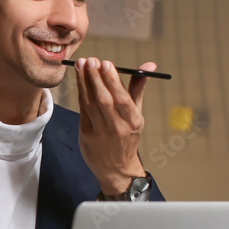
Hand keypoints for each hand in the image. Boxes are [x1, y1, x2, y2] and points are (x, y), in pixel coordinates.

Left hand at [74, 57, 153, 194]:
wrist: (116, 168)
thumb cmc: (127, 135)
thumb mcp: (137, 114)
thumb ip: (138, 88)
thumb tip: (149, 65)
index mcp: (133, 121)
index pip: (122, 99)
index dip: (112, 80)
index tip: (106, 63)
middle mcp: (117, 127)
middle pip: (105, 100)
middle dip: (96, 78)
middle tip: (90, 60)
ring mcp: (100, 133)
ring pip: (90, 103)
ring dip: (84, 82)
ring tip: (81, 64)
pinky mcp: (86, 135)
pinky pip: (83, 110)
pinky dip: (80, 93)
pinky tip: (79, 79)